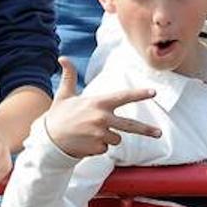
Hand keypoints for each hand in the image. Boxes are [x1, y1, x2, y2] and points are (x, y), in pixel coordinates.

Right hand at [43, 56, 160, 157]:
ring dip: (106, 138)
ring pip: (116, 139)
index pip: (123, 97)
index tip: (154, 92)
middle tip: (159, 133)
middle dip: (147, 130)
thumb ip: (69, 76)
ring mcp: (101, 134)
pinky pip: (105, 149)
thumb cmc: (57, 116)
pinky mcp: (97, 147)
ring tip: (89, 134)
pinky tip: (84, 143)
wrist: (48, 140)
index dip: (139, 94)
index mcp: (98, 103)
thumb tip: (62, 57)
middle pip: (130, 125)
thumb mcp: (64, 95)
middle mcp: (102, 118)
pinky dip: (98, 147)